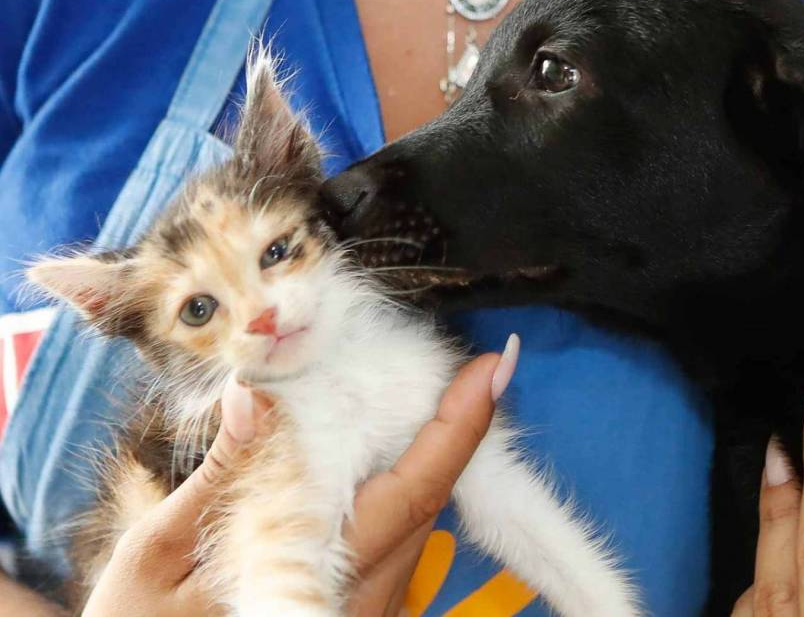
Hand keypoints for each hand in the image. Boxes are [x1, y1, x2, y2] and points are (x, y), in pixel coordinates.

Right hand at [82, 338, 517, 616]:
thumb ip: (221, 477)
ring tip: (419, 392)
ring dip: (423, 455)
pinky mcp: (355, 608)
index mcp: (317, 583)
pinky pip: (394, 539)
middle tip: (458, 364)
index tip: (491, 367)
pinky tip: (374, 452)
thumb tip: (258, 395)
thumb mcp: (160, 557)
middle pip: (427, 502)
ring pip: (415, 520)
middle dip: (450, 427)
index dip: (458, 427)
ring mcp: (365, 607)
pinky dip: (392, 486)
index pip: (413, 494)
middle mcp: (361, 599)